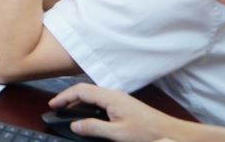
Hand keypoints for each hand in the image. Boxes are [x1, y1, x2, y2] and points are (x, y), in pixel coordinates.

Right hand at [48, 83, 185, 140]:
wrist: (172, 133)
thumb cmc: (147, 132)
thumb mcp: (118, 133)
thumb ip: (94, 128)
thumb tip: (74, 124)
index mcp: (110, 97)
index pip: (80, 91)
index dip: (64, 96)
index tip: (52, 105)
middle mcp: (114, 94)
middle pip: (85, 90)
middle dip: (68, 97)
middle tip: (57, 107)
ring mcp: (120, 99)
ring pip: (93, 95)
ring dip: (79, 101)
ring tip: (69, 111)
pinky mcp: (124, 105)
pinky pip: (101, 100)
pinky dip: (89, 105)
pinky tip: (89, 115)